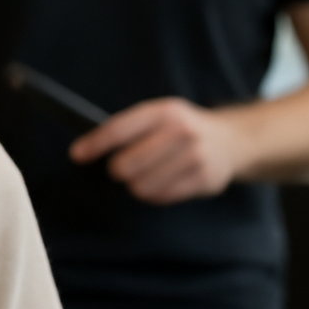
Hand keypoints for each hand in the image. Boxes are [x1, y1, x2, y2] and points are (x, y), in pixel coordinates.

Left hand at [68, 98, 251, 204]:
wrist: (231, 139)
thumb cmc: (182, 128)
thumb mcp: (159, 114)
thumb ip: (130, 128)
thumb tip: (89, 149)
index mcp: (163, 111)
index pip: (118, 129)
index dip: (94, 145)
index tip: (76, 155)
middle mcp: (180, 132)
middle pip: (127, 164)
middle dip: (116, 170)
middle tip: (119, 169)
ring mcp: (194, 157)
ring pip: (142, 186)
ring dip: (135, 186)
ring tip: (142, 176)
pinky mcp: (203, 180)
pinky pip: (161, 197)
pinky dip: (153, 194)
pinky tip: (160, 182)